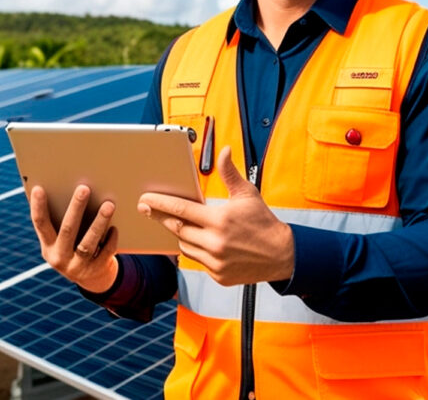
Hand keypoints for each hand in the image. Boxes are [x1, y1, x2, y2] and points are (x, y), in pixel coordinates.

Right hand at [29, 184, 119, 292]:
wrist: (92, 278)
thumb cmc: (75, 247)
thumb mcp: (61, 240)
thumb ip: (60, 221)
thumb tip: (65, 189)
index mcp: (48, 246)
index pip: (40, 224)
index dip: (38, 207)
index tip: (38, 188)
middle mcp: (60, 258)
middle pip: (67, 230)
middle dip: (76, 208)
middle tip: (84, 188)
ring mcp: (78, 267)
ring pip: (88, 243)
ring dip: (99, 222)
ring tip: (109, 205)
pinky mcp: (96, 270)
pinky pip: (105, 253)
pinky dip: (111, 239)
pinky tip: (115, 227)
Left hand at [138, 146, 293, 285]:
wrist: (282, 255)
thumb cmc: (263, 223)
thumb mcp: (247, 194)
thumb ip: (230, 173)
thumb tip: (225, 151)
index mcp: (220, 220)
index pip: (181, 209)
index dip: (160, 203)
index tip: (145, 199)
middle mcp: (216, 242)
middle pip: (177, 228)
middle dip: (162, 217)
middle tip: (148, 209)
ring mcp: (216, 262)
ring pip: (184, 246)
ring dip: (180, 235)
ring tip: (181, 224)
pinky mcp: (218, 275)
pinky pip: (196, 261)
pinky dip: (195, 250)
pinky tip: (200, 241)